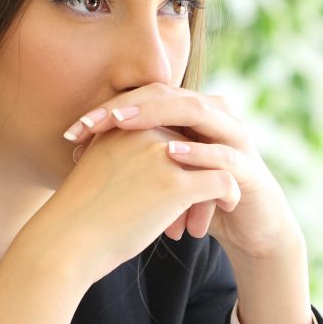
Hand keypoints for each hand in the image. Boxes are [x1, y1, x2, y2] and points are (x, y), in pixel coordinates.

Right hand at [27, 122, 243, 289]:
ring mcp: (162, 156)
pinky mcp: (176, 185)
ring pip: (211, 158)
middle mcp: (145, 131)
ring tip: (217, 205)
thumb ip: (125, 156)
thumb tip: (153, 163)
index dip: (183, 154)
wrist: (65, 242)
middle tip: (200, 201)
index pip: (172, 126)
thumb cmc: (78, 216)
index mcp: (125, 125)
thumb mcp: (101, 170)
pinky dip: (229, 194)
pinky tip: (227, 208)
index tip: (185, 179)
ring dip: (215, 182)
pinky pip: (222, 181)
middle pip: (193, 140)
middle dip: (200, 168)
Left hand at [63, 84, 302, 265]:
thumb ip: (131, 155)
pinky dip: (197, 152)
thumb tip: (78, 150)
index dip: (109, 109)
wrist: (248, 228)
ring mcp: (235, 137)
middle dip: (127, 106)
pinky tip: (170, 154)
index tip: (73, 130)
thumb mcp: (160, 174)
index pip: (145, 97)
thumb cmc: (197, 198)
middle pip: (167, 95)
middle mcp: (214, 114)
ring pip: (196, 111)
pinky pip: (223, 152)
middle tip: (92, 121)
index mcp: (191, 112)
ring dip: (157, 116)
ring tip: (121, 123)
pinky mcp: (248, 167)